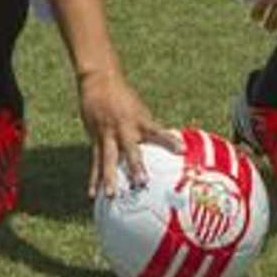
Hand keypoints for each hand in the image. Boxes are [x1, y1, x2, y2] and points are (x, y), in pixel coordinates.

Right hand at [77, 70, 180, 198]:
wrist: (99, 80)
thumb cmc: (123, 96)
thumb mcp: (139, 109)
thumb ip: (149, 127)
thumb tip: (171, 142)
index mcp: (139, 120)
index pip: (158, 132)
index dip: (170, 141)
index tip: (182, 151)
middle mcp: (124, 129)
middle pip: (131, 150)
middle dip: (135, 167)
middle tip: (142, 183)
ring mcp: (108, 135)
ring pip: (109, 160)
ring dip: (110, 179)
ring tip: (112, 196)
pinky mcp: (95, 140)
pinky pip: (95, 163)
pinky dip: (94, 180)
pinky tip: (93, 195)